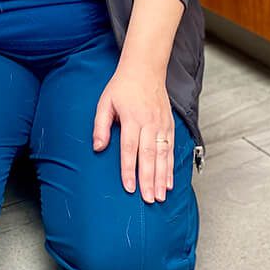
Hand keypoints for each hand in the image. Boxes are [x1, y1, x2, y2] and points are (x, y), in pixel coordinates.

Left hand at [92, 68, 173, 203]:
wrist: (145, 69)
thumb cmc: (122, 87)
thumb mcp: (105, 102)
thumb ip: (100, 125)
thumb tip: (97, 147)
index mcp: (131, 117)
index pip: (130, 148)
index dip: (129, 169)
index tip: (128, 187)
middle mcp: (149, 122)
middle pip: (149, 155)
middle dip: (148, 179)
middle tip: (148, 200)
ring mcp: (162, 125)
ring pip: (163, 155)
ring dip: (162, 178)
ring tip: (160, 197)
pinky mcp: (169, 126)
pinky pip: (171, 150)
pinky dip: (171, 168)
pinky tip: (169, 182)